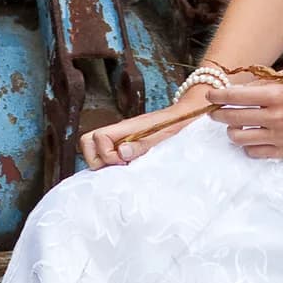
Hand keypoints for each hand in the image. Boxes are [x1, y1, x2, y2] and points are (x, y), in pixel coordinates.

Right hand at [79, 98, 197, 168]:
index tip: (123, 162)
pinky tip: (131, 169)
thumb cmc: (181, 122)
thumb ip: (143, 144)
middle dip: (96, 159)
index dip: (105, 154)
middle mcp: (122, 131)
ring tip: (125, 169)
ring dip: (105, 162)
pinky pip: (111, 153)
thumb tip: (120, 152)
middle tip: (119, 167)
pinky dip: (114, 164)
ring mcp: (124, 138)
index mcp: (129, 127)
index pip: (98, 137)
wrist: (193, 113)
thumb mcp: (166, 134)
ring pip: (97, 149)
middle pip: (89, 142)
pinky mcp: (130, 144)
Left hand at [212, 74, 282, 160]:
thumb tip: (238, 90)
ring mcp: (278, 137)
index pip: (235, 97)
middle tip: (216, 112)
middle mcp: (273, 117)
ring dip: (232, 131)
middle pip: (232, 118)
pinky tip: (251, 137)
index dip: (218, 96)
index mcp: (274, 95)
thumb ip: (264, 84)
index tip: (210, 96)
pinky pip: (254, 152)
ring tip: (234, 125)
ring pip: (238, 138)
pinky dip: (248, 145)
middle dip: (218, 114)